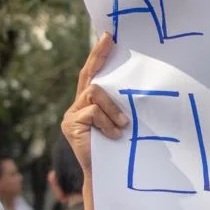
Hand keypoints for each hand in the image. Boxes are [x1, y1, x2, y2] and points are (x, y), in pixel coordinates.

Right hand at [61, 33, 127, 174]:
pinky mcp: (71, 125)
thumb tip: (138, 86)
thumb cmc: (121, 148)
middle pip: (89, 75)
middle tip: (110, 39)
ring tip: (122, 125)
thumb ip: (121, 104)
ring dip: (113, 108)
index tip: (109, 35)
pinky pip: (93, 111)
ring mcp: (72, 114)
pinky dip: (107, 121)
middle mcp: (78, 105)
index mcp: (91, 103)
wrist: (109, 174)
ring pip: (95, 93)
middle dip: (99, 56)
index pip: (93, 73)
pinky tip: (114, 135)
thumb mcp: (123, 121)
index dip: (99, 54)